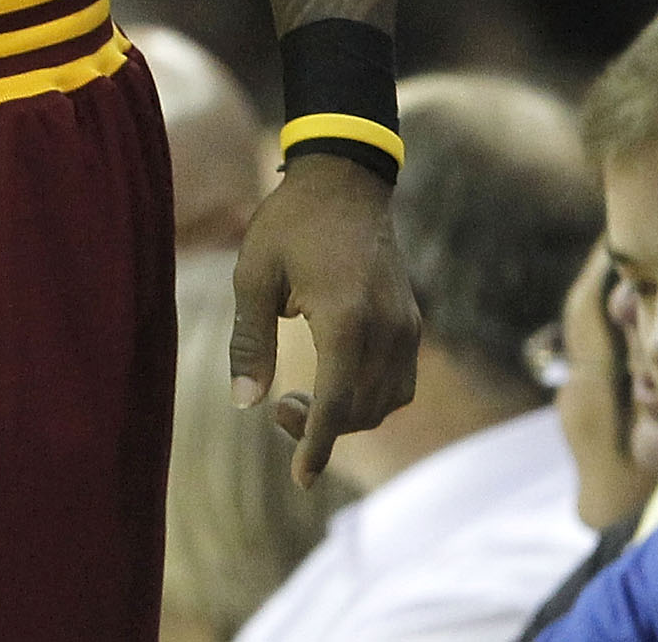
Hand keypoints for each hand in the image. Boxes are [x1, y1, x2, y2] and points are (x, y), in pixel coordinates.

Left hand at [231, 153, 419, 483]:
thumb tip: (245, 404)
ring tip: (298, 400)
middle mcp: (387, 330)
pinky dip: (369, 396)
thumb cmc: (288, 223)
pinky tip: (334, 382)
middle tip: (276, 409)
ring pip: (387, 401)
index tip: (300, 478)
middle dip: (323, 428)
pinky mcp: (411, 321)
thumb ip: (251, 341)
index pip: (339, 404)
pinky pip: (399, 380)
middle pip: (364, 410)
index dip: (318, 445)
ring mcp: (406, 327)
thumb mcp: (253, 276)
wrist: (344, 180)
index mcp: (346, 320)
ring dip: (348, 416)